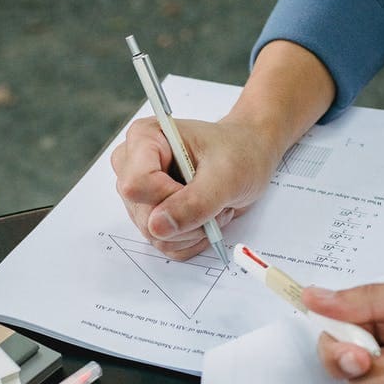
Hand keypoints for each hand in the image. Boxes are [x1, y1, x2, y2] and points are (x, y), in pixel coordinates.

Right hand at [110, 115, 280, 259]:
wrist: (249, 157)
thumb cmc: (238, 151)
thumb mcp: (226, 174)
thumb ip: (194, 201)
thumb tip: (159, 226)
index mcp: (144, 139)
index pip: (135, 183)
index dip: (167, 196)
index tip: (199, 189)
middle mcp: (134, 166)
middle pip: (143, 215)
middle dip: (187, 216)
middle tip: (215, 199)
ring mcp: (142, 196)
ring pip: (155, 235)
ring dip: (193, 229)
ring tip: (213, 205)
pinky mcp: (152, 217)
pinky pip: (166, 245)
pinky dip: (192, 238)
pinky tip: (206, 216)